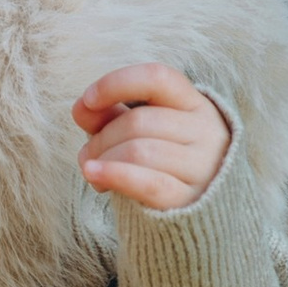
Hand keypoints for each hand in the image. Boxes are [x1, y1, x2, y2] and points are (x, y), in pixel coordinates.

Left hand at [74, 63, 229, 212]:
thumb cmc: (164, 161)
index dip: (117, 83)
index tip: (88, 99)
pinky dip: (114, 175)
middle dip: (101, 137)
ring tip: (93, 169)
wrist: (199, 209)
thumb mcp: (142, 131)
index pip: (156, 78)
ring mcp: (202, 167)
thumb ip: (111, 115)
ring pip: (139, 151)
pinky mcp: (189, 199)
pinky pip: (148, 183)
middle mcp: (205, 131)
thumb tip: (81, 108)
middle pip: (138, 121)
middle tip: (88, 153)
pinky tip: (94, 176)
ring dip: (104, 159)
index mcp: (194, 104)